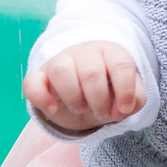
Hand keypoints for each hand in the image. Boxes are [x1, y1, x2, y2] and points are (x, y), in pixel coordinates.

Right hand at [21, 41, 145, 130]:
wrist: (83, 96)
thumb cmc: (109, 91)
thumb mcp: (127, 96)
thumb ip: (135, 100)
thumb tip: (121, 109)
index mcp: (111, 52)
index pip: (121, 63)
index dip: (125, 90)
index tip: (123, 110)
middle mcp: (85, 52)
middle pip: (91, 71)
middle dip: (99, 100)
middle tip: (101, 113)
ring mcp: (60, 62)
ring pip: (61, 70)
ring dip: (73, 97)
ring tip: (80, 108)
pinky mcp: (39, 77)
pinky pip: (32, 82)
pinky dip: (42, 99)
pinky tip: (53, 109)